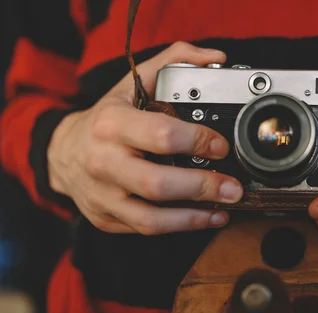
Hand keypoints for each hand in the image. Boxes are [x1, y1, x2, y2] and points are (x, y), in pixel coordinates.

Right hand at [48, 42, 243, 234]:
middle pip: (157, 183)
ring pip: (151, 218)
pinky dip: (181, 226)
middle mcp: (104, 162)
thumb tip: (216, 58)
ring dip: (195, 217)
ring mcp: (103, 195)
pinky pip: (147, 229)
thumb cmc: (107, 118)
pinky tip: (205, 217)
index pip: (161, 135)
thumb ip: (174, 62)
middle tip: (233, 188)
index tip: (222, 146)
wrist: (63, 152)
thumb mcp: (133, 83)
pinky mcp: (107, 218)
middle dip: (202, 187)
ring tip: (225, 208)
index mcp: (112, 123)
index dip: (197, 141)